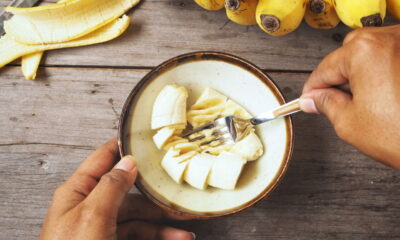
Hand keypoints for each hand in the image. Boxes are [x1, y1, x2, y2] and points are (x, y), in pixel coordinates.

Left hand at [39, 138, 194, 239]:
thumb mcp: (92, 216)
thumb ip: (111, 186)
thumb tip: (128, 161)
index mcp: (78, 191)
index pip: (104, 157)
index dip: (125, 145)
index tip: (147, 138)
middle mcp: (90, 205)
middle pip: (129, 191)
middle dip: (155, 195)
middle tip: (177, 193)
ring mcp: (101, 226)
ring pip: (138, 217)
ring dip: (162, 222)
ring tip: (184, 229)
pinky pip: (138, 234)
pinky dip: (158, 237)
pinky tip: (174, 239)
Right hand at [300, 25, 399, 168]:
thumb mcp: (348, 122)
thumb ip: (325, 104)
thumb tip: (313, 99)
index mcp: (365, 52)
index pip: (325, 68)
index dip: (313, 87)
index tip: (309, 97)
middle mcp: (390, 40)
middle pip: (348, 53)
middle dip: (337, 76)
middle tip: (330, 100)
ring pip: (372, 51)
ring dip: (359, 71)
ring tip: (358, 99)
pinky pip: (392, 55)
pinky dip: (382, 70)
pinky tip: (380, 92)